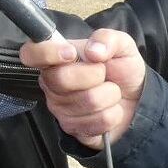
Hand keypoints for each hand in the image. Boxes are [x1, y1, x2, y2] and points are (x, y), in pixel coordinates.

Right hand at [29, 28, 147, 149]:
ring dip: (109, 95)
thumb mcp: (121, 45)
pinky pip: (94, 123)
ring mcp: (60, 108)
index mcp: (57, 57)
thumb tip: (94, 50)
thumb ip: (108, 39)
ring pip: (85, 101)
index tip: (71, 54)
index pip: (31, 53)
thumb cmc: (122, 69)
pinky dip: (112, 114)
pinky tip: (110, 109)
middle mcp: (52, 83)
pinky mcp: (73, 129)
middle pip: (60, 79)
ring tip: (110, 91)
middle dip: (93, 74)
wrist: (136, 98)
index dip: (47, 53)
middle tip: (103, 73)